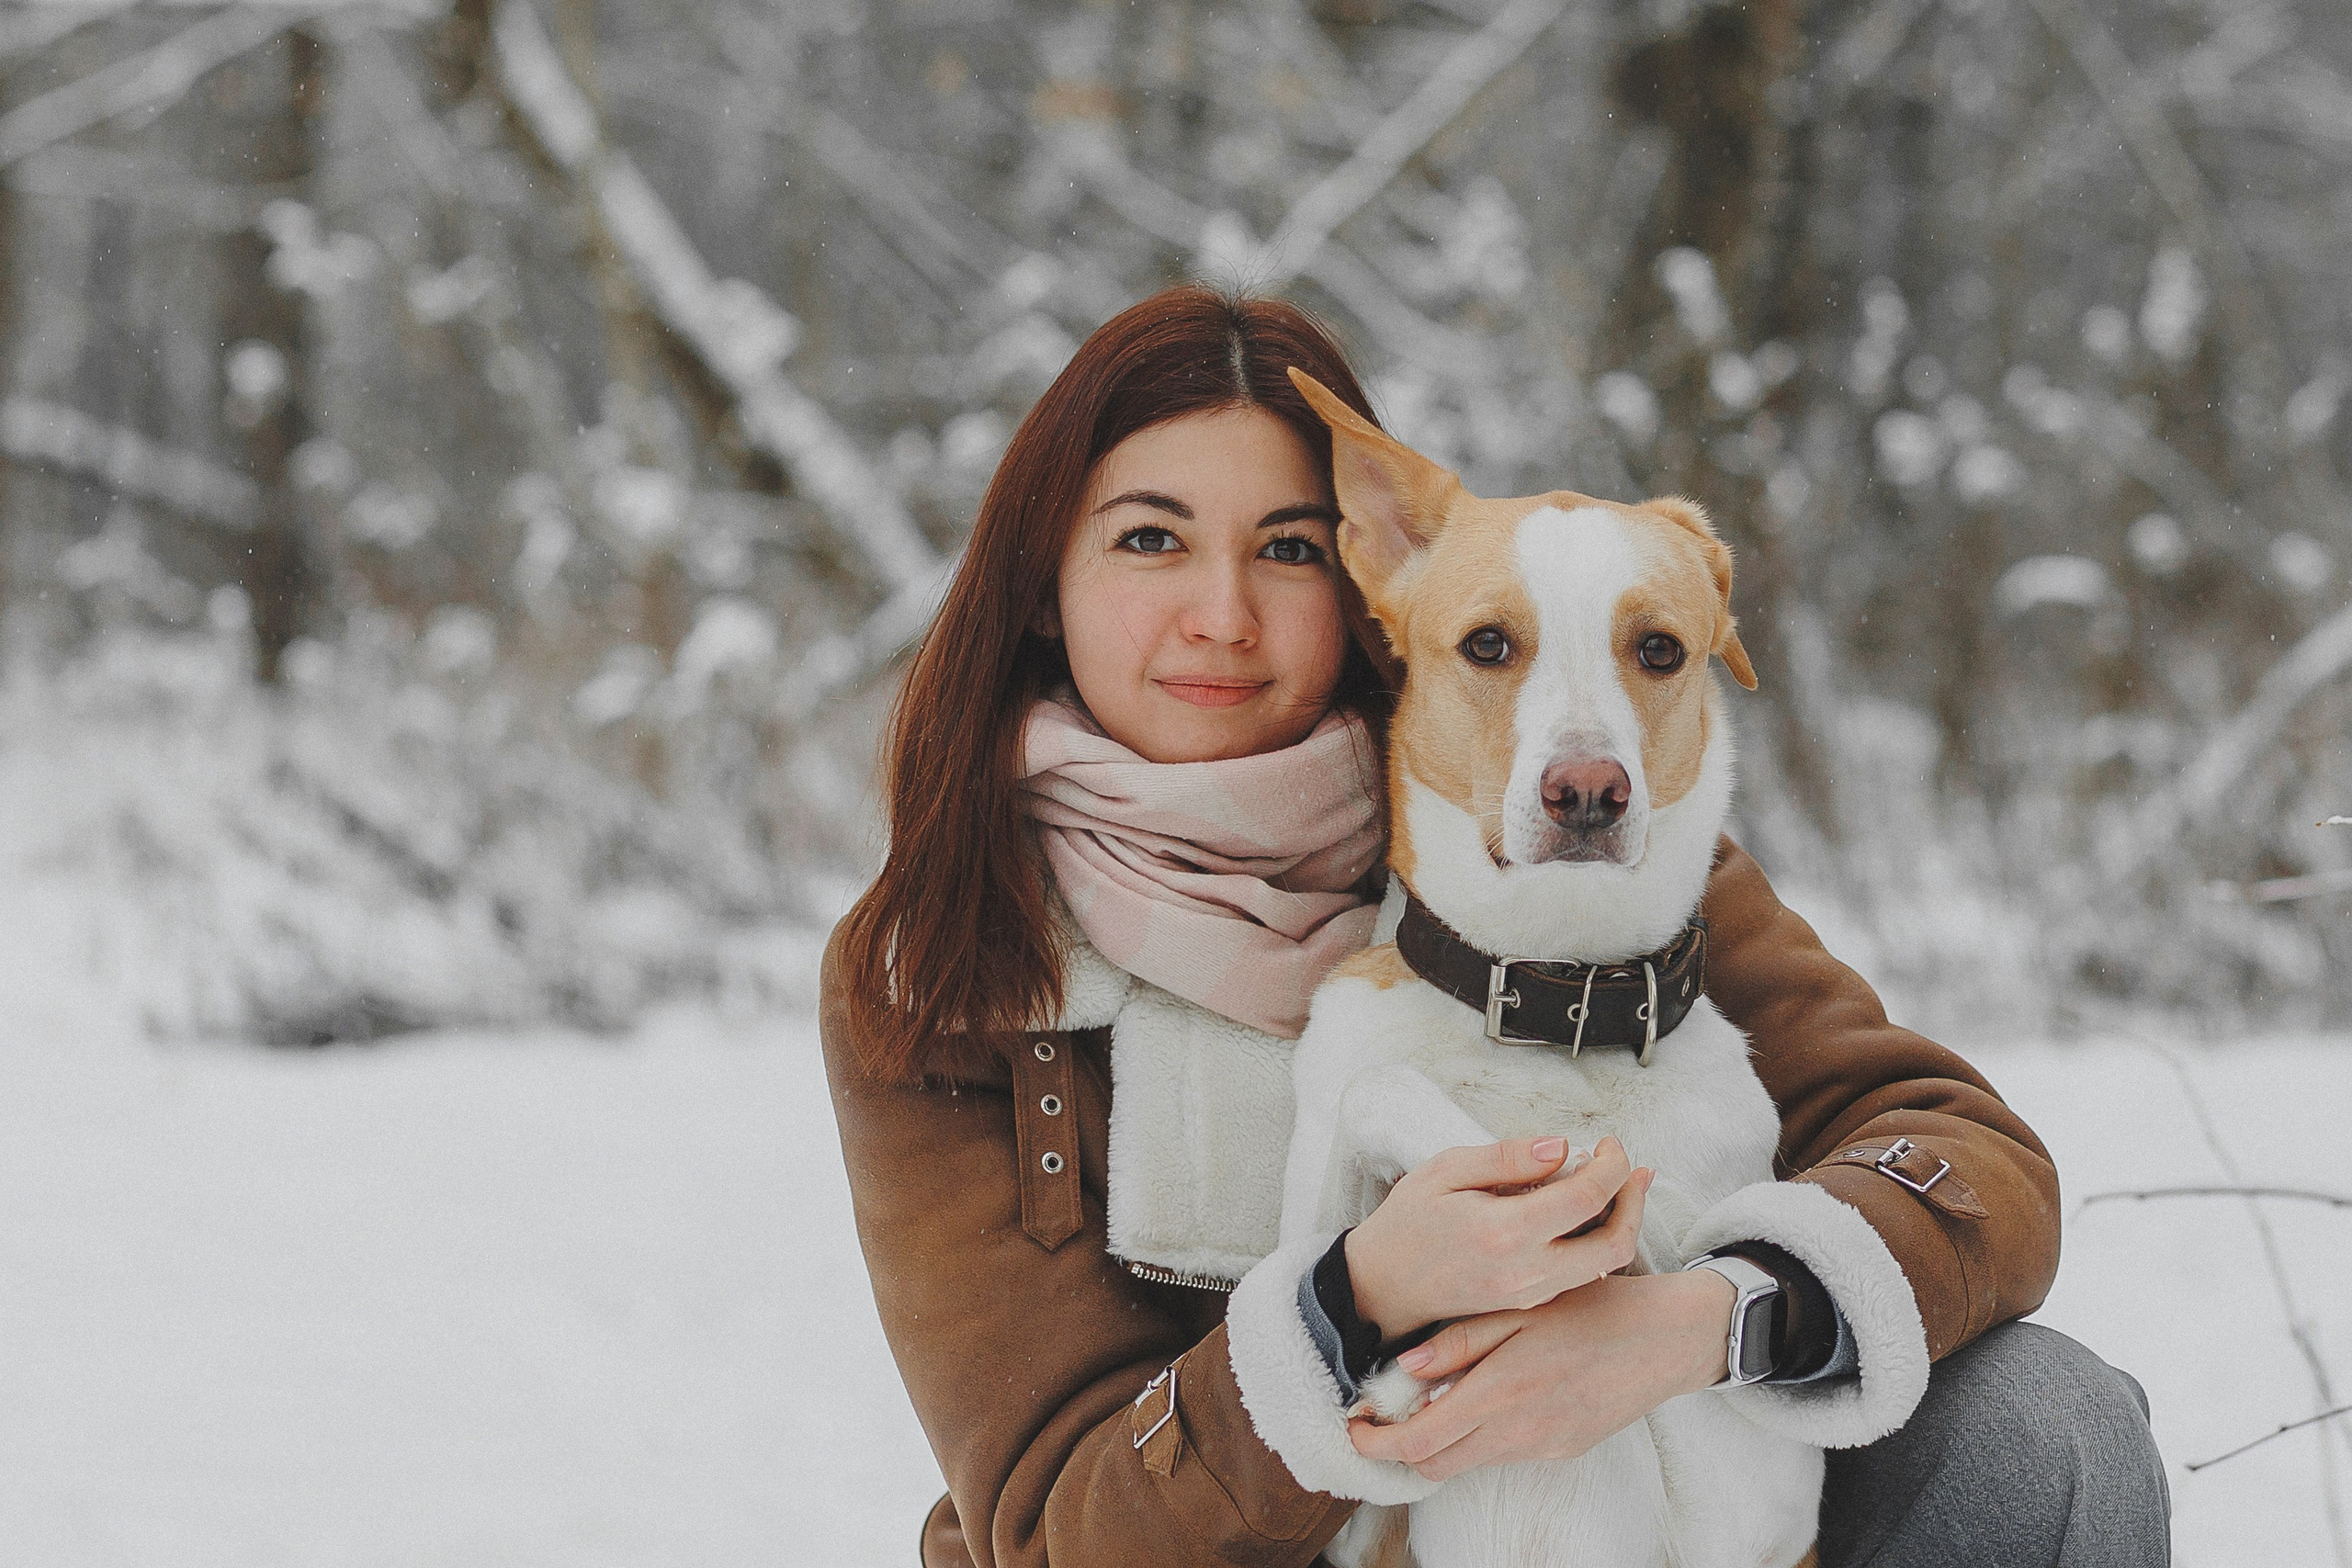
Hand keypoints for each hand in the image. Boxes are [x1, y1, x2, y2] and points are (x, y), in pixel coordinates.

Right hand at [1344, 1136, 1650, 1341]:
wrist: (1383, 1286)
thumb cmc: (1408, 1222)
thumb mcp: (1446, 1170)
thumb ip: (1507, 1157)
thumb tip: (1561, 1146)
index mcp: (1505, 1233)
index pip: (1587, 1197)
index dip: (1612, 1164)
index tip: (1607, 1143)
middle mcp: (1527, 1272)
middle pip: (1616, 1242)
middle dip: (1635, 1199)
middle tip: (1627, 1166)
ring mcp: (1531, 1294)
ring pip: (1607, 1264)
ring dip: (1621, 1221)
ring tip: (1616, 1183)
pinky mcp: (1530, 1301)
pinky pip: (1583, 1274)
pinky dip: (1598, 1240)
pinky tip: (1588, 1212)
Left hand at [1346, 1268, 1735, 1480]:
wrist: (1666, 1339)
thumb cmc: (1593, 1309)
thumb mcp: (1521, 1308)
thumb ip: (1460, 1341)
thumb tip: (1403, 1368)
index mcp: (1500, 1392)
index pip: (1419, 1442)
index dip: (1376, 1442)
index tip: (1354, 1425)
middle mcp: (1518, 1432)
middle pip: (1435, 1464)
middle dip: (1401, 1447)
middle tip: (1383, 1415)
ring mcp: (1542, 1447)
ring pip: (1469, 1461)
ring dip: (1443, 1439)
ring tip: (1436, 1395)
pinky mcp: (1563, 1450)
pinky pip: (1505, 1452)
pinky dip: (1481, 1434)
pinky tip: (1487, 1394)